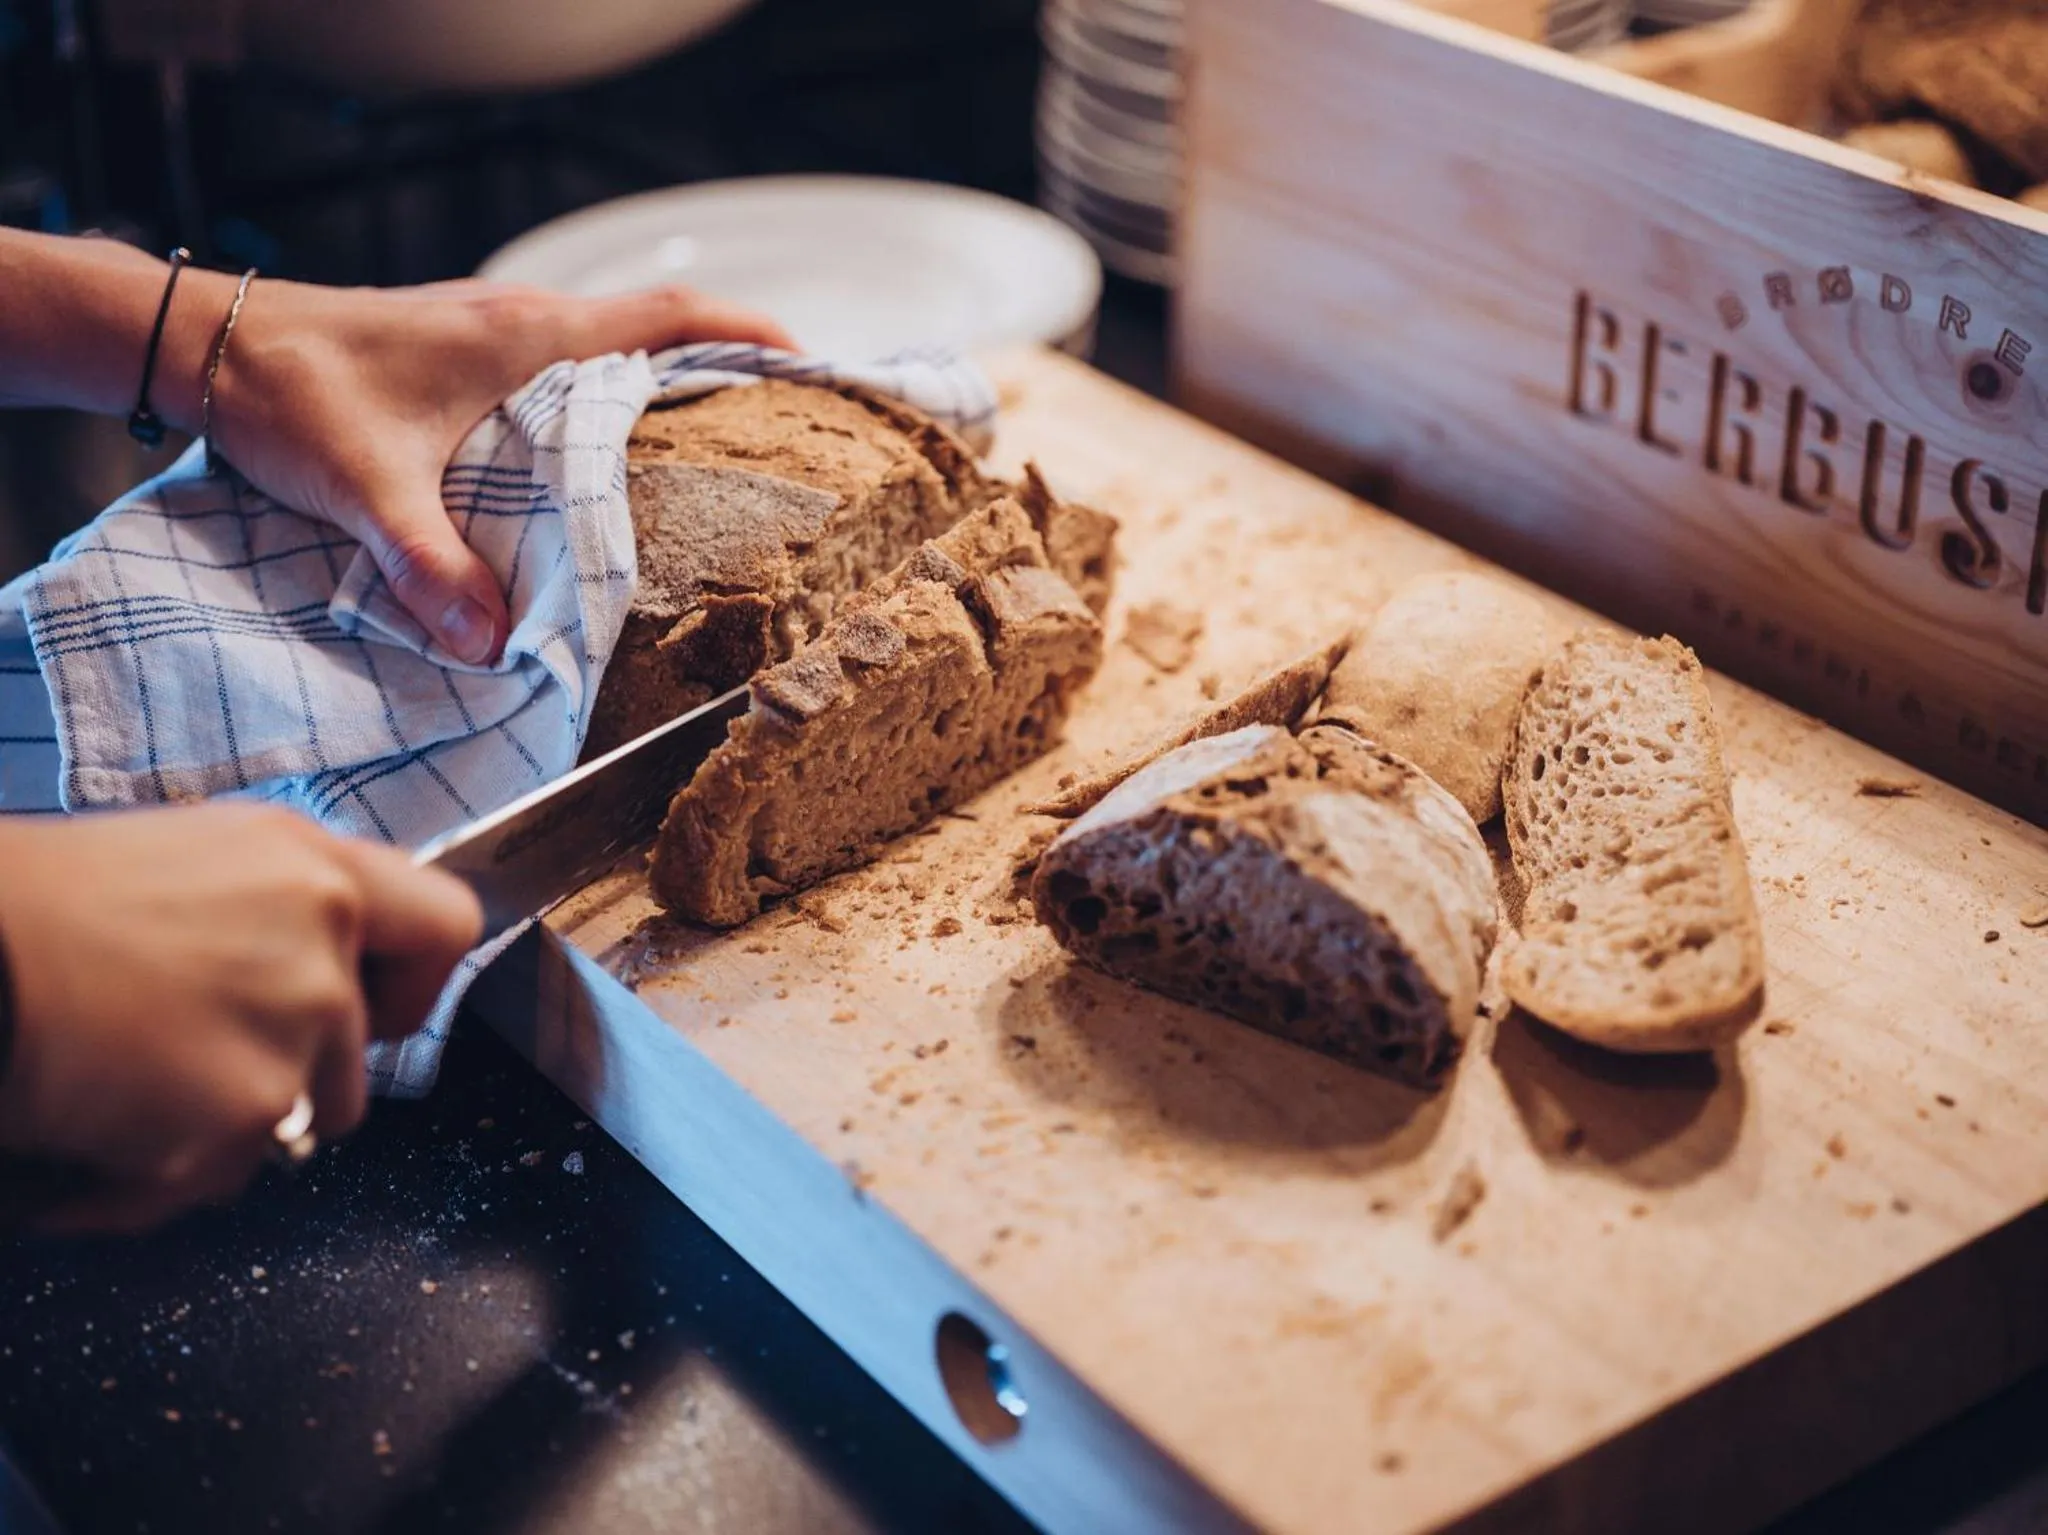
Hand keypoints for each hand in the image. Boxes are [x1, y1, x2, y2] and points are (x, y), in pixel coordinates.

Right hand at [0, 804, 481, 1231]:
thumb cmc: (55, 906)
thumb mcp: (203, 862)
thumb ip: (290, 909)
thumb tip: (335, 961)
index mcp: (320, 871)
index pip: (446, 926)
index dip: (415, 981)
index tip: (377, 1007)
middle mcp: (326, 947)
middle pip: (364, 1058)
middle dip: (295, 1074)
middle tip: (195, 1051)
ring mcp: (294, 1034)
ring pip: (305, 1123)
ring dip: (238, 1122)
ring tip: (141, 1079)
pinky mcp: (246, 1114)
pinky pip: (232, 1173)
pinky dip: (170, 1170)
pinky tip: (105, 1123)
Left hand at [168, 272, 794, 664]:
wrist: (202, 342)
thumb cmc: (288, 392)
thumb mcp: (365, 488)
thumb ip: (430, 566)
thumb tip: (495, 648)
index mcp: (525, 337)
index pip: (668, 317)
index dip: (748, 334)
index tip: (811, 363)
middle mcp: (519, 321)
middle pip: (656, 329)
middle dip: (727, 366)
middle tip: (783, 423)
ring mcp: (490, 330)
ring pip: (609, 347)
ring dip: (666, 380)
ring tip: (716, 443)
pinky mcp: (460, 350)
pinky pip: (564, 366)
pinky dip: (608, 395)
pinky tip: (604, 455)